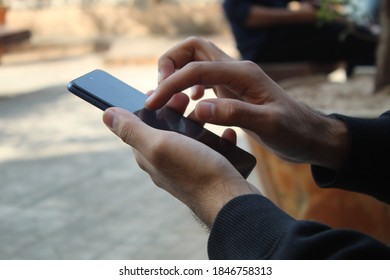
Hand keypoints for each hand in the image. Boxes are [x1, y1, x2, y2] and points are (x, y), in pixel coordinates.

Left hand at [102, 92, 259, 227]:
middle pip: (165, 129)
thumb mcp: (159, 145)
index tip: (162, 90)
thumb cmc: (195, 171)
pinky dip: (217, 139)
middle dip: (174, 110)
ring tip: (206, 112)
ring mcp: (187, 167)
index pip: (139, 125)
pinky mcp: (208, 170)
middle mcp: (165, 162)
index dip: (148, 105)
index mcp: (149, 156)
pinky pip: (210, 149)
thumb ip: (132, 130)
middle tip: (187, 98)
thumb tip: (106, 115)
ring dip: (197, 121)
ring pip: (189, 137)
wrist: (230, 200)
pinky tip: (225, 134)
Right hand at [146, 37, 347, 169]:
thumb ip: (235, 113)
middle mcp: (236, 71)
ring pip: (197, 62)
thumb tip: (198, 108)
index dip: (170, 83)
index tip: (153, 103)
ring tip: (170, 98)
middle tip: (161, 90)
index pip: (196, 68)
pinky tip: (192, 104)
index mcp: (243, 74)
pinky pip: (204, 79)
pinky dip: (190, 86)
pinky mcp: (233, 92)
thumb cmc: (294, 131)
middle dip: (170, 63)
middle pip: (194, 48)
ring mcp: (234, 80)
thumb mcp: (269, 124)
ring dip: (178, 73)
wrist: (310, 136)